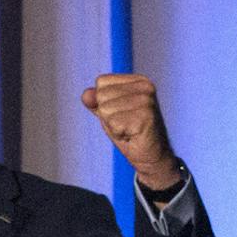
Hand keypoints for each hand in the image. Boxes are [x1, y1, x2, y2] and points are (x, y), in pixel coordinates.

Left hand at [81, 73, 180, 188]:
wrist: (151, 156)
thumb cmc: (129, 133)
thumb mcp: (108, 114)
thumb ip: (95, 102)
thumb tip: (86, 95)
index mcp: (138, 80)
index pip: (101, 82)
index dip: (104, 103)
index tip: (122, 114)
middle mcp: (144, 86)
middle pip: (101, 95)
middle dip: (107, 115)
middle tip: (125, 125)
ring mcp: (146, 100)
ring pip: (105, 110)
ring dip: (113, 126)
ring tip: (129, 130)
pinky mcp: (144, 116)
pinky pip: (113, 123)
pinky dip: (118, 133)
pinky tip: (132, 135)